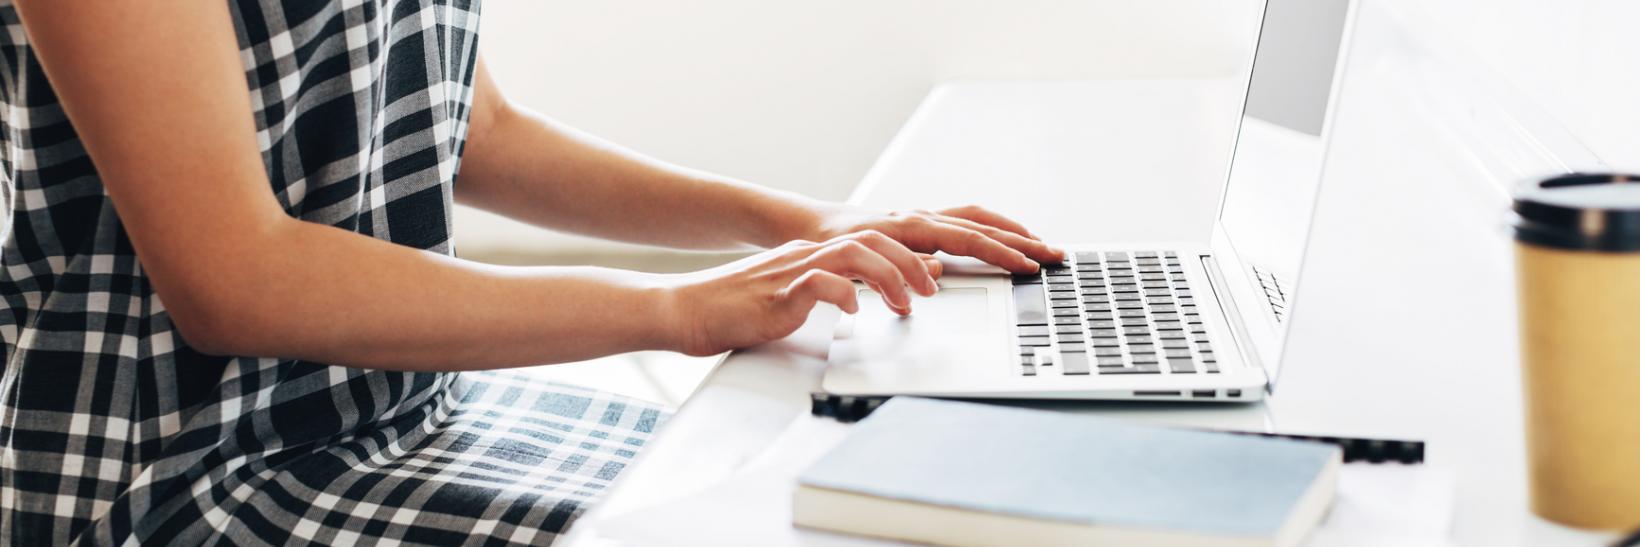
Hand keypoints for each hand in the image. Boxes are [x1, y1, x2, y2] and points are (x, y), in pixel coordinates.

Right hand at [663, 231, 941, 355]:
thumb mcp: (787, 300)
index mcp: (809, 256)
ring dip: (888, 277)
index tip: (931, 277)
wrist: (683, 309)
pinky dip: (843, 294)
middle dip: (910, 263)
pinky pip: (817, 283)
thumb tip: (856, 304)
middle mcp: (805, 256)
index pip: (868, 243)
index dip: (905, 256)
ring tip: (905, 303)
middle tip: (931, 290)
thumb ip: (820, 295)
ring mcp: (791, 272)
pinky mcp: (777, 294)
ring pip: (853, 255)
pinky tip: (855, 311)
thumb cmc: (730, 310)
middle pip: (871, 241)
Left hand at [808, 204, 1064, 272]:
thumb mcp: (862, 262)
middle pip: (985, 227)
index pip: (970, 240)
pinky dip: (991, 228)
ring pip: (979, 220)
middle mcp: (925, 218)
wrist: (817, 229)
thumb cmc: (835, 247)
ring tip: (1040, 245)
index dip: (1003, 254)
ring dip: (1011, 231)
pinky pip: (967, 221)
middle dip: (1023, 242)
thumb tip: (937, 271)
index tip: (1029, 267)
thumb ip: (899, 267)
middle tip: (1056, 255)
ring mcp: (926, 219)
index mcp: (913, 227)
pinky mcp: (924, 224)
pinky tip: (1003, 240)